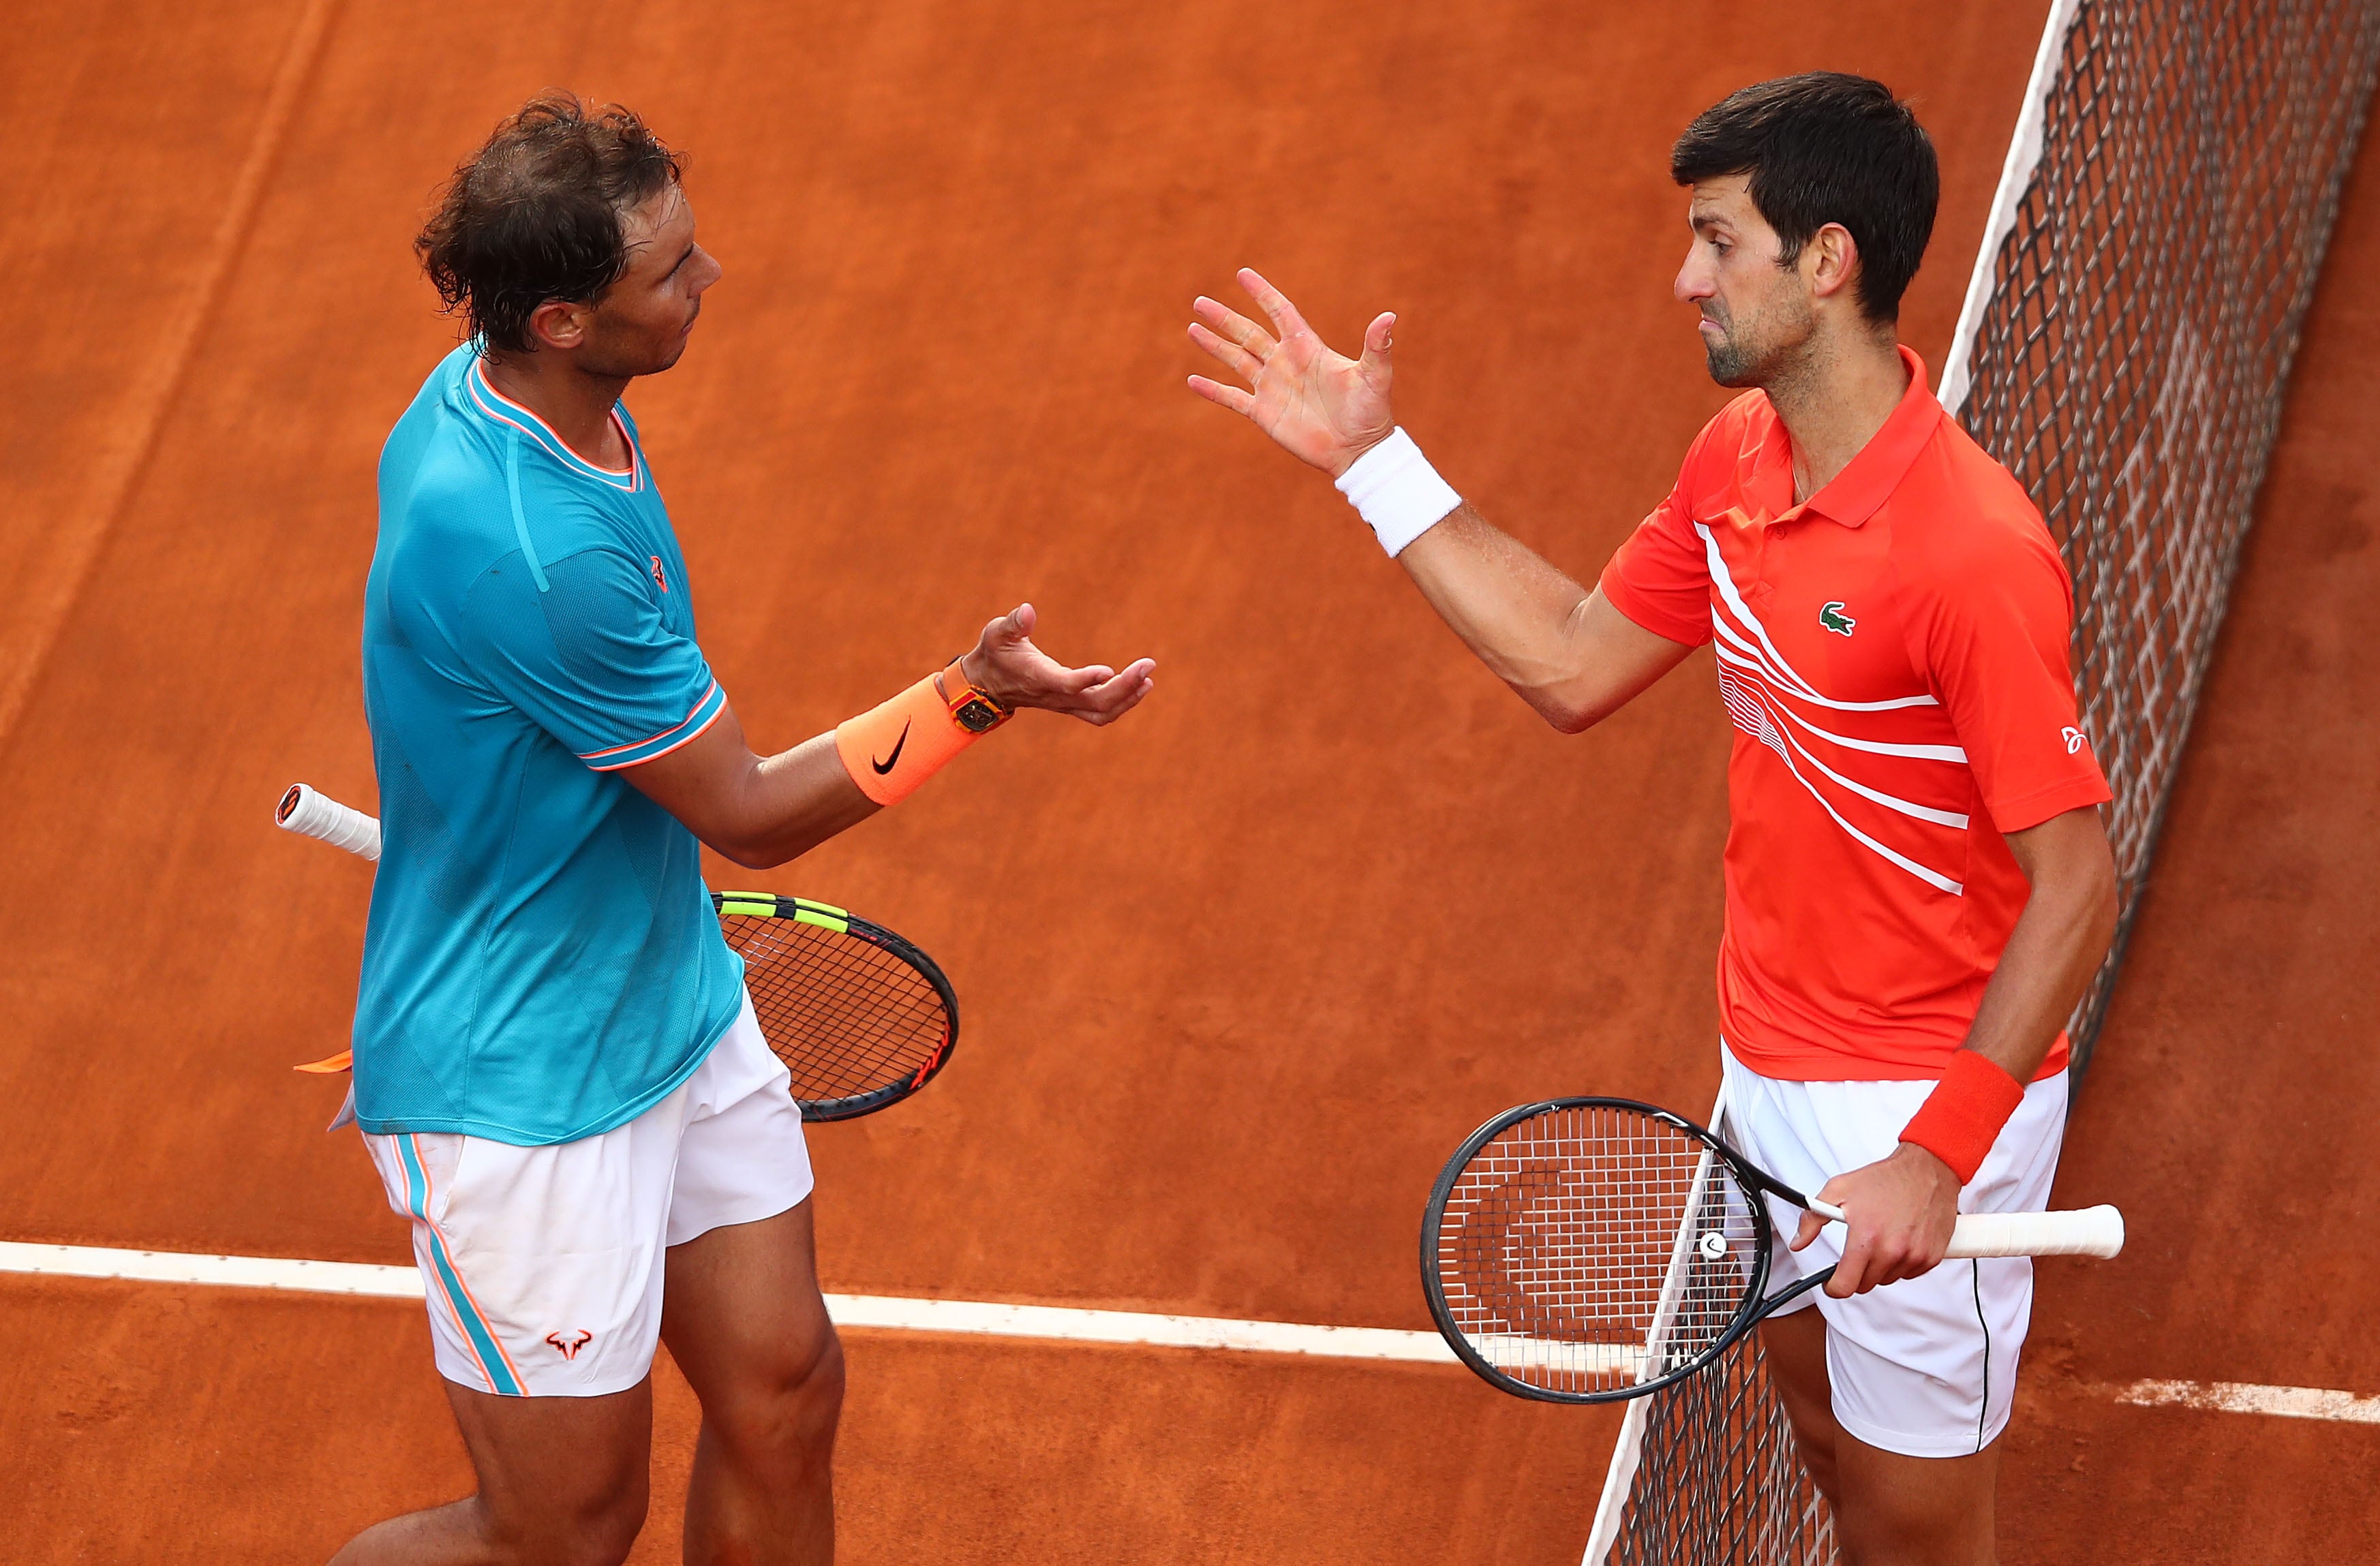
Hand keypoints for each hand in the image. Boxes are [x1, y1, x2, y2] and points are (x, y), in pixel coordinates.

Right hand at [954, 603, 1153, 725]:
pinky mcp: (1072, 704)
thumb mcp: (996, 633)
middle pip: (1095, 702)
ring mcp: (1065, 704)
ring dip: (1128, 699)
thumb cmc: (994, 653)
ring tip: (1148, 679)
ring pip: (1101, 712)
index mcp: (1038, 678)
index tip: (1109, 670)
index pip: (1066, 684)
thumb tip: (1028, 610)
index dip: (1087, 679)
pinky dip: (1123, 702)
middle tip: (1148, 665)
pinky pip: (1101, 711)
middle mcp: (1055, 695)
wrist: (988, 684)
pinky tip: (1140, 686)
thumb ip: (1013, 623)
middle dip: (1124, 687)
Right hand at [1187, 268, 1396, 477]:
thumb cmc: (1371, 412)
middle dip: (1224, 318)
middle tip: (1200, 302)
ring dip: (1214, 346)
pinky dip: (1212, 391)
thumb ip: (1377, 346)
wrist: (1359, 451)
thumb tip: (1389, 317)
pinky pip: (1232, 398)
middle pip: (1248, 333)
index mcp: (1307, 349)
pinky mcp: (1264, 414)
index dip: (1262, 294)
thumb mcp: (1375, 376)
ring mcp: (1272, 388)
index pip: (1280, 312)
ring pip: (1236, 360)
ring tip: (1192, 328)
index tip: (1242, 275)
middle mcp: (1285, 364)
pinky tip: (1192, 380)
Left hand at [1793, 1143, 1961, 1297]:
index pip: (1846, 1285)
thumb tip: (1799, 1242)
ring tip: (1880, 1238)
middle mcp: (1892, 1251)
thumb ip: (1812, 1219)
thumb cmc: (1884, 1179)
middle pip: (1865, 1285)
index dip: (1833, 1287)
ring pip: (1887, 1279)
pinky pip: (1908, 1274)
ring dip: (1879, 1266)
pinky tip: (1899, 1240)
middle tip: (1857, 1249)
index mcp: (1867, 1238)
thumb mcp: (1838, 1190)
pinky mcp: (1931, 1257)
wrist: (1926, 1170)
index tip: (1831, 1282)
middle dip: (1856, 1272)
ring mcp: (1914, 1256)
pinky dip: (1900, 1263)